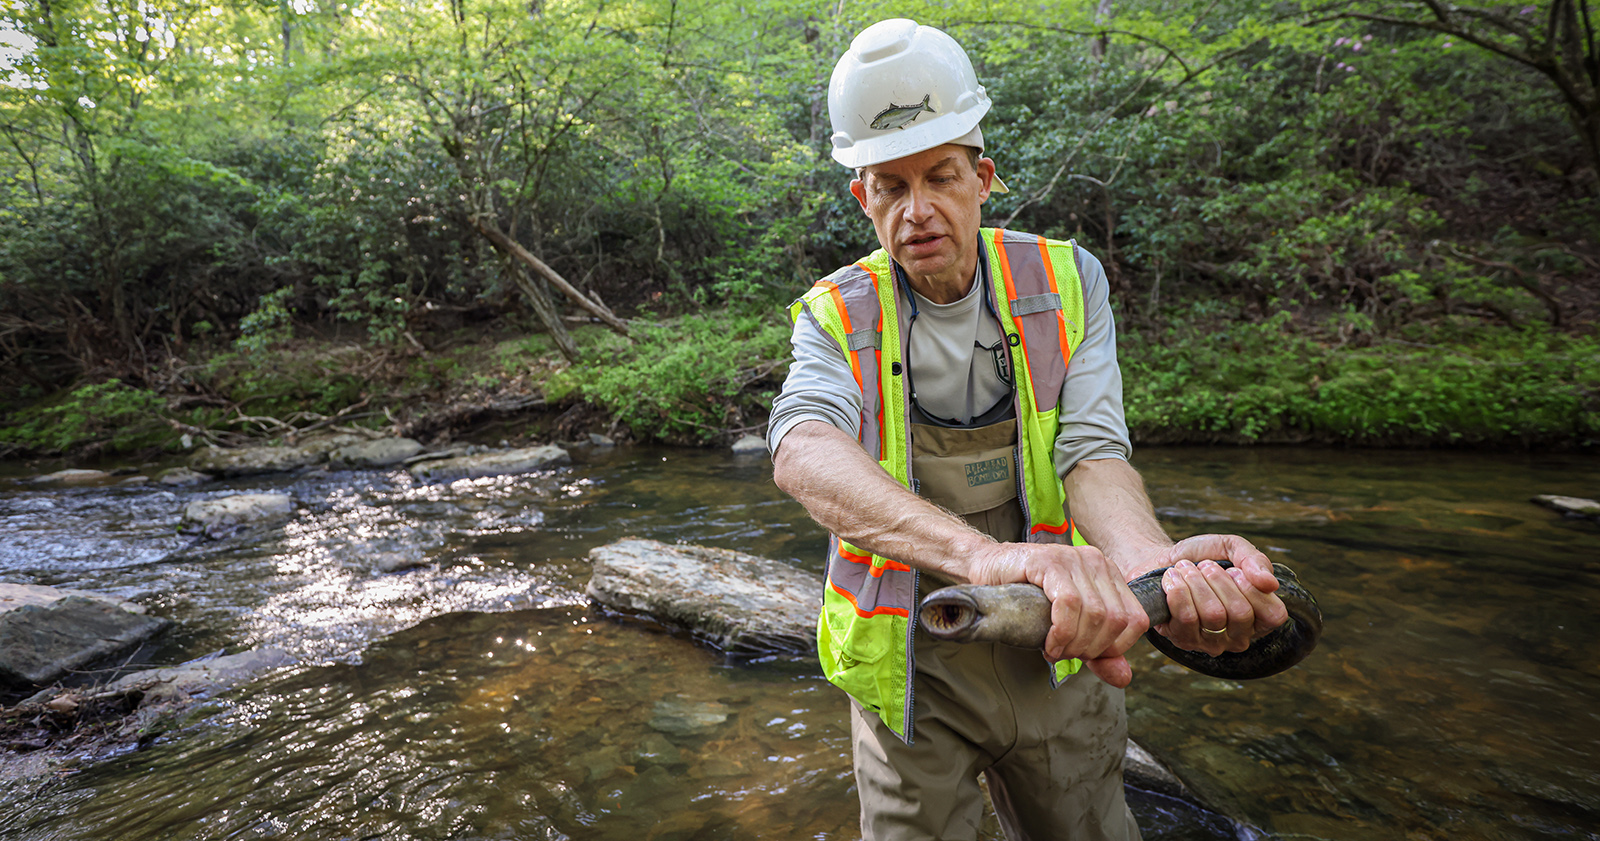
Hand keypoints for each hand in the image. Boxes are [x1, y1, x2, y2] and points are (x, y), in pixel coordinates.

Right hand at [966, 542, 1149, 687]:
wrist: (988, 569)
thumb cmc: (1028, 599)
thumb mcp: (1071, 631)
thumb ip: (1099, 653)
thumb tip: (1124, 678)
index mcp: (1109, 575)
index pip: (1136, 619)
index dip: (1116, 647)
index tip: (1088, 656)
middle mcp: (1097, 562)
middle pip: (1116, 620)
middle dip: (1092, 648)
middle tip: (1066, 655)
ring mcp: (1074, 559)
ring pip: (1095, 613)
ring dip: (1074, 643)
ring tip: (1055, 650)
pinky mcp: (1051, 561)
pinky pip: (1068, 604)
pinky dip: (1061, 632)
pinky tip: (1048, 642)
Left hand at [1151, 535, 1288, 656]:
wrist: (1163, 560)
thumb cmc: (1201, 557)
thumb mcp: (1231, 548)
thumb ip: (1254, 559)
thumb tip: (1270, 583)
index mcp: (1258, 617)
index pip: (1274, 615)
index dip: (1252, 588)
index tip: (1232, 570)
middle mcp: (1238, 636)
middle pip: (1241, 613)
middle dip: (1219, 580)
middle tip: (1205, 566)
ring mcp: (1210, 642)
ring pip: (1213, 615)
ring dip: (1196, 582)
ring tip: (1187, 570)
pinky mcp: (1182, 640)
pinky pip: (1186, 618)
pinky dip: (1178, 589)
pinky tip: (1173, 579)